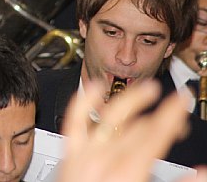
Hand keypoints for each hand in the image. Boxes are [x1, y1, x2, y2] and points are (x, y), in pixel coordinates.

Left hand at [57, 80, 192, 181]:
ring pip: (108, 118)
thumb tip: (203, 174)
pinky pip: (74, 122)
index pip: (154, 134)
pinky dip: (84, 102)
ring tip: (146, 90)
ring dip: (128, 101)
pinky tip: (93, 87)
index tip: (182, 101)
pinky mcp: (68, 157)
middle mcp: (102, 160)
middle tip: (176, 109)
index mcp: (126, 173)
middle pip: (138, 127)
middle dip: (161, 116)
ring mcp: (82, 156)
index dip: (172, 115)